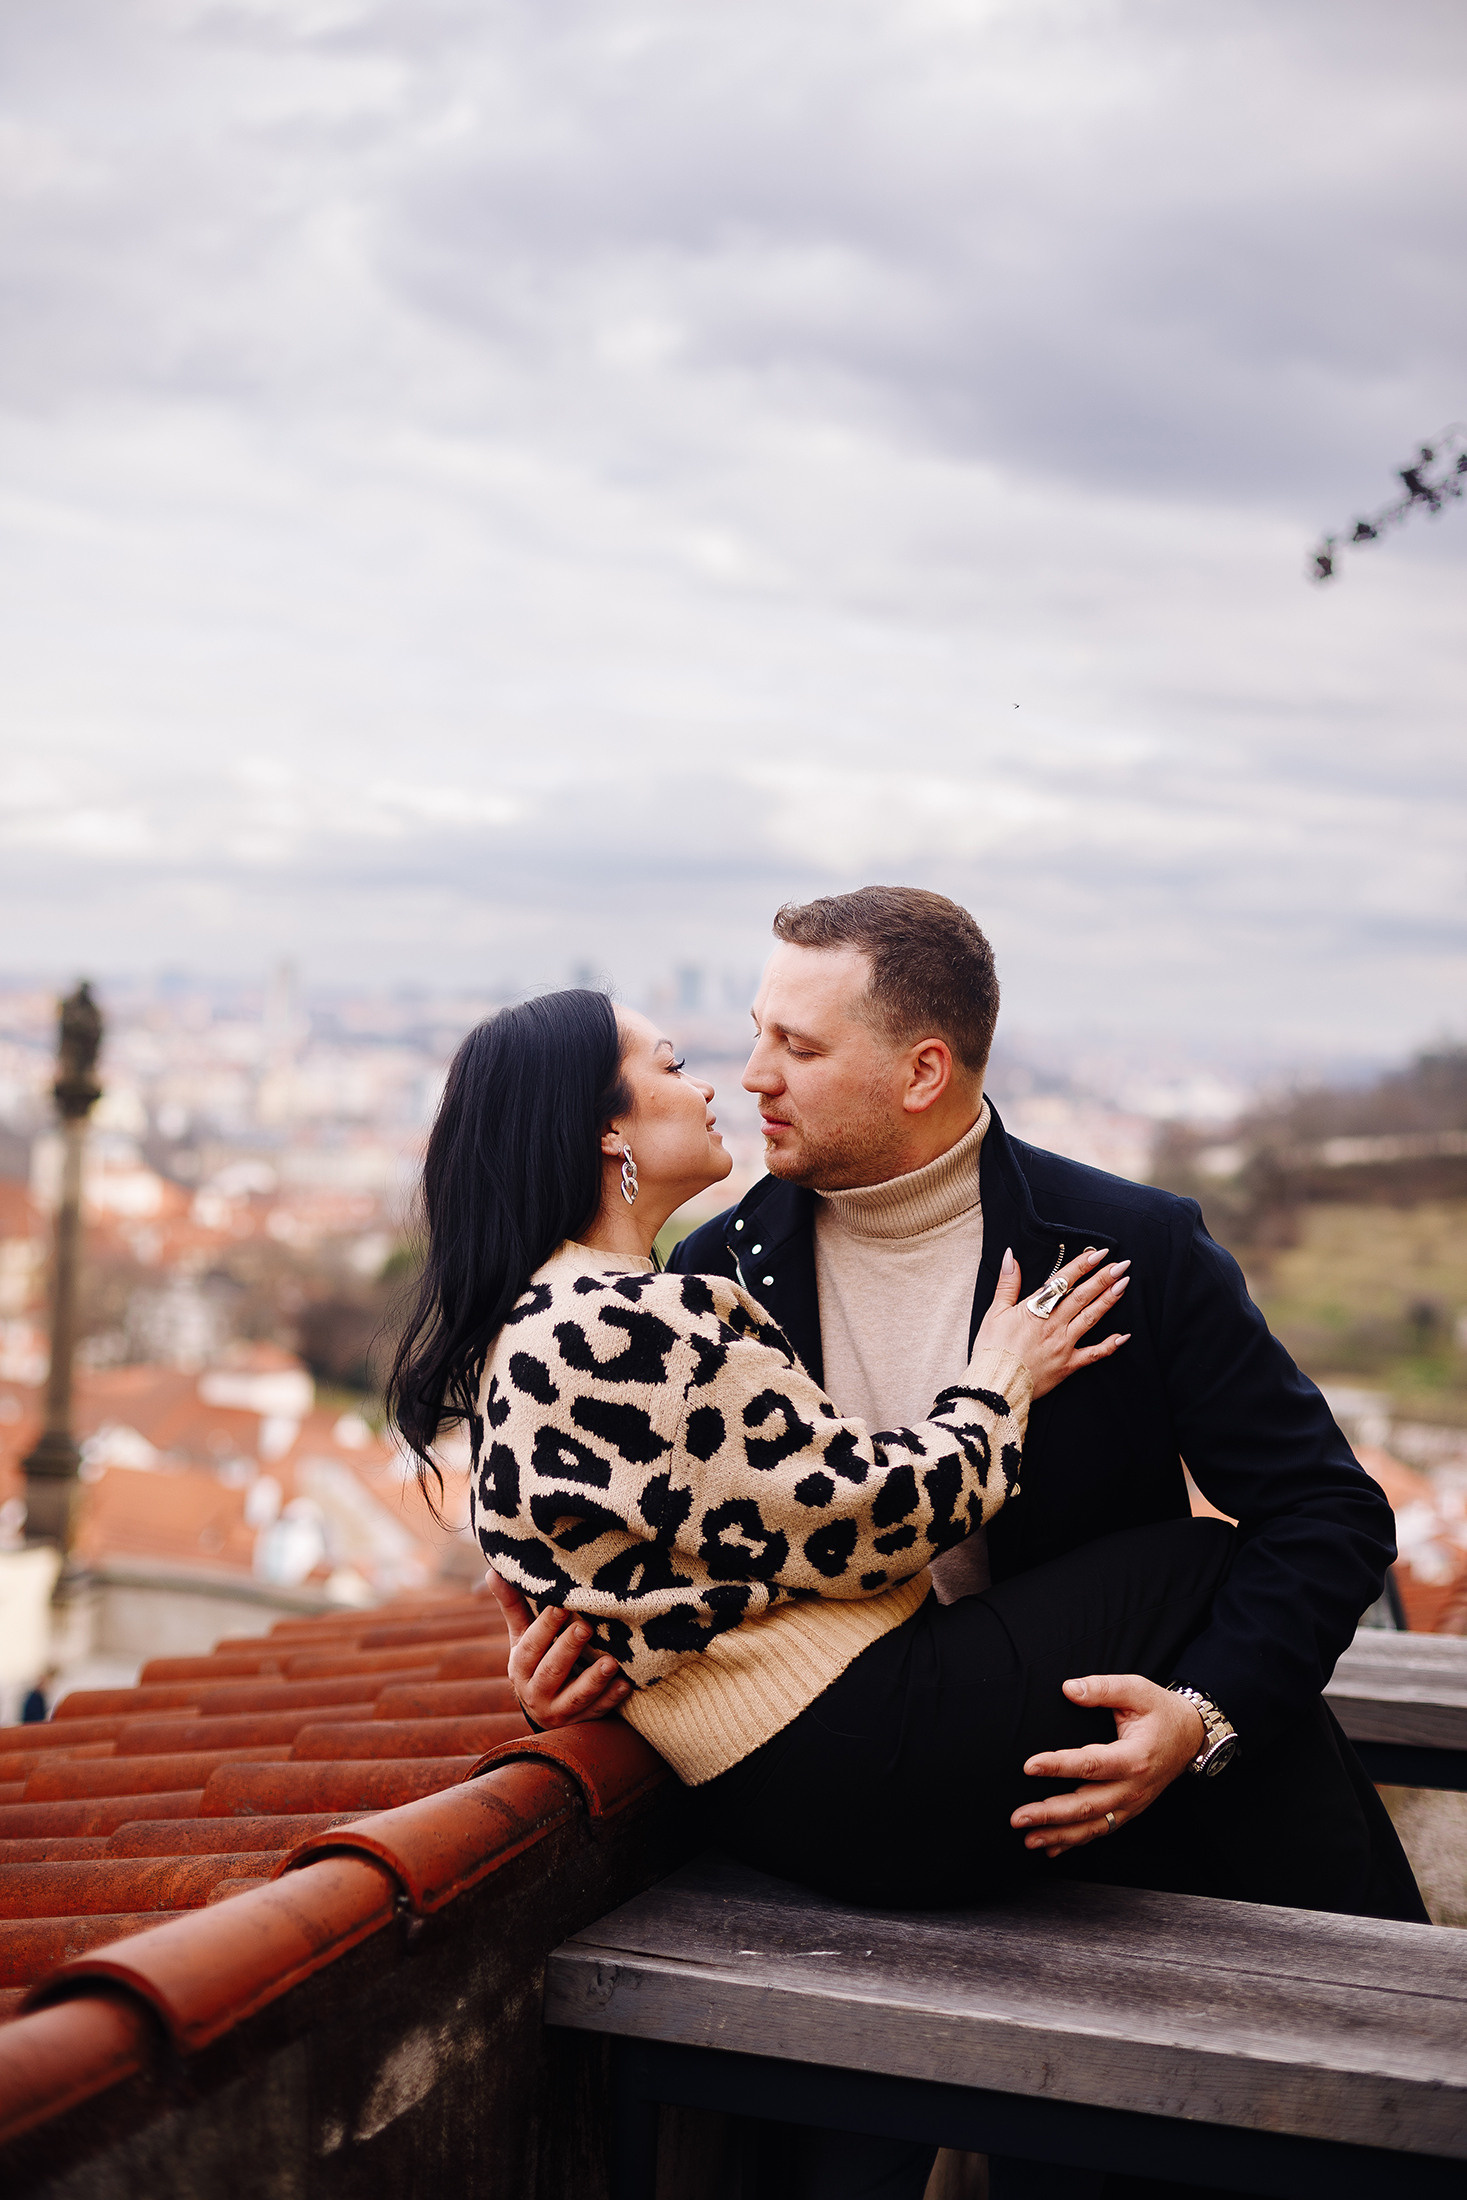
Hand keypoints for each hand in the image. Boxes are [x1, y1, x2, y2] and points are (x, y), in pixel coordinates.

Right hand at [482, 1565, 631, 1728]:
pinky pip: (597, 1713)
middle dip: (568, 1649)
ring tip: (611, 1662)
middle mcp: (534, 1694)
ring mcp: (558, 1713)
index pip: (530, 1647)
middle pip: (551, 1671)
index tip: (562, 1605)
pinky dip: (611, 1699)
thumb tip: (492, 1571)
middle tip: (587, 1627)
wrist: (547, 1709)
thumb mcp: (522, 1638)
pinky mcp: (580, 1724)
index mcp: (519, 1669)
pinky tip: (625, 1685)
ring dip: (594, 1680)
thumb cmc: (537, 1661)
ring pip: (575, 1697)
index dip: (545, 1627)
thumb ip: (513, 1607)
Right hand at [975, 1246, 1131, 1398]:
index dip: (1081, 1265)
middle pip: (1082, 1296)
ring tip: (1123, 1285)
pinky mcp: (1068, 1365)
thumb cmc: (992, 1348)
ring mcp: (1063, 1344)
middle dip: (1103, 1278)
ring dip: (1108, 1301)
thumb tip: (1010, 1256)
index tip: (1098, 1253)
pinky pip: (1094, 1355)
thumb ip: (1007, 1283)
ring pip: (1091, 1318)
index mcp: (1035, 1309)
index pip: (1062, 1281)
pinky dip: (1110, 1346)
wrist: (995, 1384)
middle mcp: (1054, 1324)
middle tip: (1121, 1265)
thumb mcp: (994, 1312)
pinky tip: (1124, 1336)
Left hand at [1009, 1673, 1204, 1855]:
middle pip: (1087, 1805)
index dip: (1059, 1766)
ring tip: (1028, 1839)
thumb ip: (1102, 1688)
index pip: (1091, 1764)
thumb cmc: (1161, 1711)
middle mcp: (1134, 1787)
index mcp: (1134, 1757)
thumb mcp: (1137, 1690)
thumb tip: (1069, 1689)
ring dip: (1059, 1835)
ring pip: (1093, 1826)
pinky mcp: (1129, 1810)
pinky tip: (1051, 1848)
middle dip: (1050, 1814)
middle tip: (1018, 1817)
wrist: (1191, 1736)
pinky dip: (1075, 1842)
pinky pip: (1101, 1830)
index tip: (1029, 1766)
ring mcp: (1132, 1803)